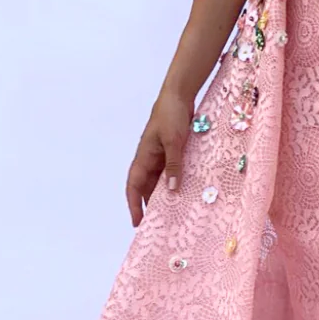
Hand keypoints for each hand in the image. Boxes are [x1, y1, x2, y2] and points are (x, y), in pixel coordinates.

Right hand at [125, 82, 194, 226]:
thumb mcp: (174, 141)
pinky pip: (171, 171)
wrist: (178, 94)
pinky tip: (184, 191)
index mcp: (143, 157)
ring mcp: (161, 155)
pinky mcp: (172, 150)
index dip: (133, 205)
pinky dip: (175, 182)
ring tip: (173, 213)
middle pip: (147, 187)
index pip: (134, 186)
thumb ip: (173, 165)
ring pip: (160, 180)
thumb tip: (172, 189)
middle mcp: (150, 158)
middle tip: (158, 224)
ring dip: (164, 195)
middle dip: (149, 205)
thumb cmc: (171, 115)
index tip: (137, 222)